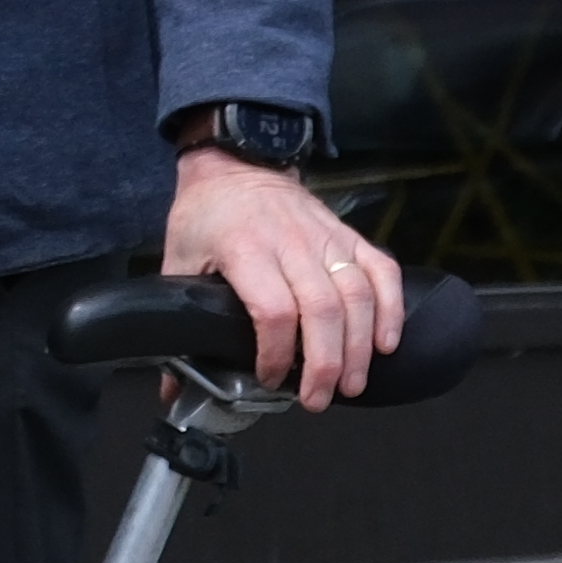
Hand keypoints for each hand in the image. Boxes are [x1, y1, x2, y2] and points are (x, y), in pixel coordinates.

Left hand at [165, 146, 406, 405]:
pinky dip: (390, 309)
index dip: (275, 353)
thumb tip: (171, 386)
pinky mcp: (349, 236)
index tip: (268, 378)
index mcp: (244, 249)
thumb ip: (176, 320)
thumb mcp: (177, 260)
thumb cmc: (205, 215)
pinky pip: (381, 271)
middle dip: (324, 364)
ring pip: (357, 296)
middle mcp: (291, 243)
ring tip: (352, 385)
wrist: (237, 163)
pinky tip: (386, 343)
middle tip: (317, 399)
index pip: (272, 311)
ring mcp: (326, 238)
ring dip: (359, 348)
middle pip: (322, 311)